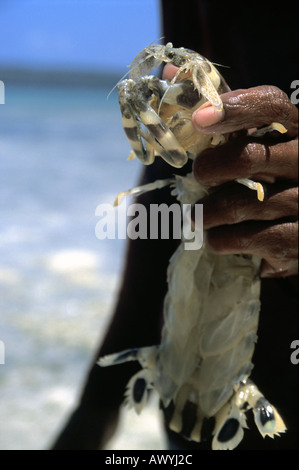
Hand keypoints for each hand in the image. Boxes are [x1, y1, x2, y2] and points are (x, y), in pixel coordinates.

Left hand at [163, 66, 297, 277]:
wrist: (297, 227)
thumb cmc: (268, 177)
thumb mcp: (253, 141)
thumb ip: (219, 111)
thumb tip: (168, 73)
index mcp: (298, 131)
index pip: (271, 106)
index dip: (233, 108)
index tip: (198, 119)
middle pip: (247, 158)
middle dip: (209, 169)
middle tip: (199, 176)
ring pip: (235, 205)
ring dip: (204, 212)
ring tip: (198, 215)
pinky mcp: (294, 244)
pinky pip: (238, 239)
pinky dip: (218, 238)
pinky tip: (220, 235)